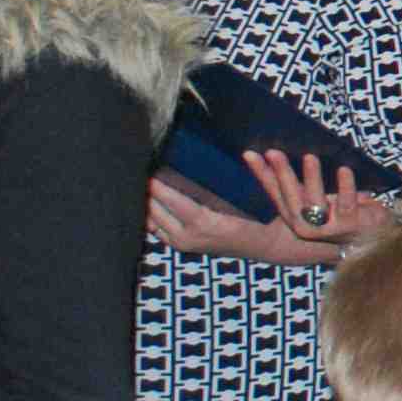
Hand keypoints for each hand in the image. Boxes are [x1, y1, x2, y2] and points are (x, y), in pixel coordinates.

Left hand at [147, 171, 329, 267]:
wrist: (265, 245)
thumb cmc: (262, 219)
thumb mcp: (257, 198)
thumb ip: (250, 177)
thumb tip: (242, 154)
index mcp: (210, 224)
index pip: (177, 204)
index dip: (160, 188)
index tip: (149, 172)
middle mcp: (192, 237)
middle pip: (156, 213)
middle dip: (145, 193)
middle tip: (136, 172)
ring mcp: (185, 244)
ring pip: (152, 223)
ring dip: (144, 204)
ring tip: (136, 183)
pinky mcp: (181, 246)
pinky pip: (156, 229)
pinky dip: (149, 214)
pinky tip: (145, 199)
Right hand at [240, 153, 389, 251]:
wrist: (377, 236)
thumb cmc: (348, 214)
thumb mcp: (324, 199)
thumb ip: (310, 185)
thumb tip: (297, 152)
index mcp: (296, 217)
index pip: (275, 192)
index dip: (262, 174)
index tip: (250, 155)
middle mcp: (307, 225)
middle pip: (291, 197)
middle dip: (281, 173)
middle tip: (273, 152)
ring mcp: (328, 228)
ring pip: (315, 201)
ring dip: (312, 177)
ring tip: (309, 157)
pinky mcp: (350, 225)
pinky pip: (347, 203)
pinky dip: (346, 186)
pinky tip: (344, 170)